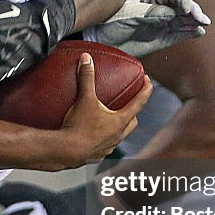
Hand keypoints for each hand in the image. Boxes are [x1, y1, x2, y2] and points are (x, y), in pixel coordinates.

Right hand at [54, 53, 151, 167]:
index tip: (149, 82)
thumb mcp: (84, 99)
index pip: (139, 103)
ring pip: (120, 135)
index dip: (145, 91)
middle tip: (129, 103)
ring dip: (118, 126)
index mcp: (119, 121)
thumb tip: (86, 59)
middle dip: (133, 111)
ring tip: (109, 118)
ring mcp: (108, 147)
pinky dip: (103, 137)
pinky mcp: (97, 155)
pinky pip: (105, 144)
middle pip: (132, 122)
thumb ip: (87, 78)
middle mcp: (118, 135)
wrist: (65, 152)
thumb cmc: (78, 127)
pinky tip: (93, 133)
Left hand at [84, 0, 208, 56]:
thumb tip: (170, 14)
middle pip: (181, 7)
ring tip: (203, 25)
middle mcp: (158, 10)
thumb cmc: (107, 22)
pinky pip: (178, 35)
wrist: (96, 40)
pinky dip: (189, 33)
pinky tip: (199, 32)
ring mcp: (160, 25)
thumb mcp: (127, 16)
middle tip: (201, 18)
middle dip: (192, 11)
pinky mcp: (160, 40)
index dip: (181, 0)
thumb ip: (148, 14)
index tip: (186, 8)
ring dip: (194, 22)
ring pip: (182, 21)